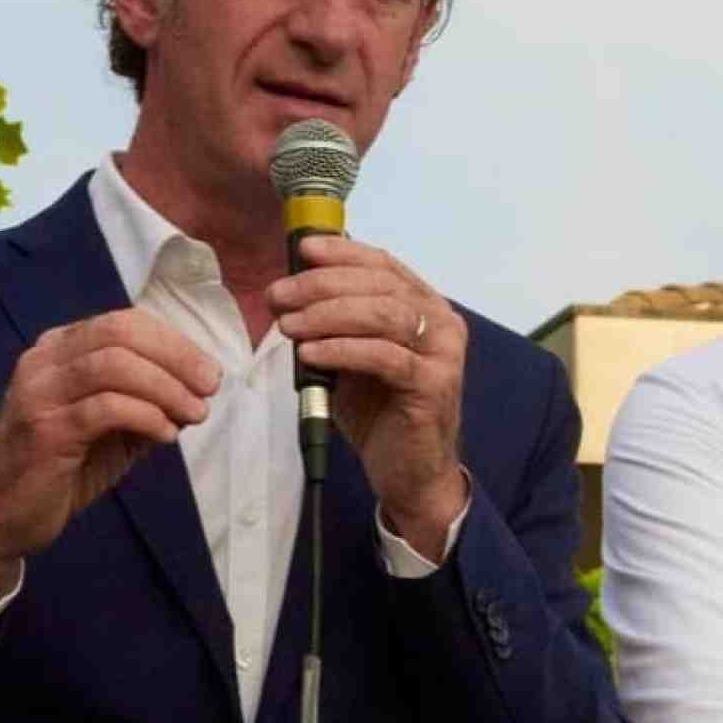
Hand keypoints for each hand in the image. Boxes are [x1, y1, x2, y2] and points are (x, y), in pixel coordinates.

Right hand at [0, 309, 219, 609]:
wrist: (0, 516)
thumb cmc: (61, 469)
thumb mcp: (113, 429)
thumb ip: (148, 403)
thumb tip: (199, 390)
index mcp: (59, 350)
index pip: (124, 323)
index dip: (174, 342)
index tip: (209, 373)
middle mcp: (43, 361)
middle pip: (120, 333)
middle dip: (177, 357)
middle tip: (210, 387)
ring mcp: (39, 393)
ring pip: (113, 365)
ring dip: (166, 387)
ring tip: (194, 413)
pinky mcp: (44, 430)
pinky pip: (104, 408)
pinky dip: (145, 415)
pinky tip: (166, 434)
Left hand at [269, 236, 468, 559]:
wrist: (410, 473)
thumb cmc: (381, 413)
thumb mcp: (354, 357)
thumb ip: (339, 322)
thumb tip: (296, 286)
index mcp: (426, 307)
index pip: (384, 264)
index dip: (343, 252)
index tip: (302, 250)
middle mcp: (442, 323)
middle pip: (380, 285)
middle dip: (322, 285)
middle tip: (279, 296)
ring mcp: (443, 354)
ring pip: (384, 315)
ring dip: (328, 315)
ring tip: (289, 326)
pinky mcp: (434, 386)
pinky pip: (384, 357)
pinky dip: (342, 350)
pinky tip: (310, 354)